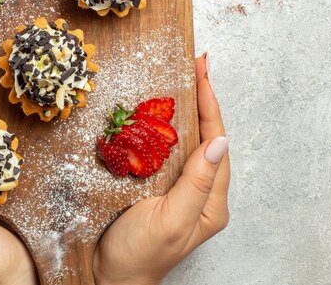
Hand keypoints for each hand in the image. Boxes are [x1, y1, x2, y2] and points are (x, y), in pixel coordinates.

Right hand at [93, 53, 229, 284]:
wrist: (110, 276)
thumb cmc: (140, 254)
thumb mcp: (171, 220)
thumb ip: (196, 183)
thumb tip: (220, 142)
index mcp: (210, 201)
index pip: (216, 142)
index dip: (210, 106)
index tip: (203, 73)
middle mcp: (200, 192)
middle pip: (207, 137)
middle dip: (203, 99)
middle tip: (197, 66)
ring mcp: (180, 189)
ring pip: (189, 141)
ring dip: (187, 109)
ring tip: (185, 79)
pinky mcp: (160, 187)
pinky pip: (169, 151)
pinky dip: (167, 126)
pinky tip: (159, 112)